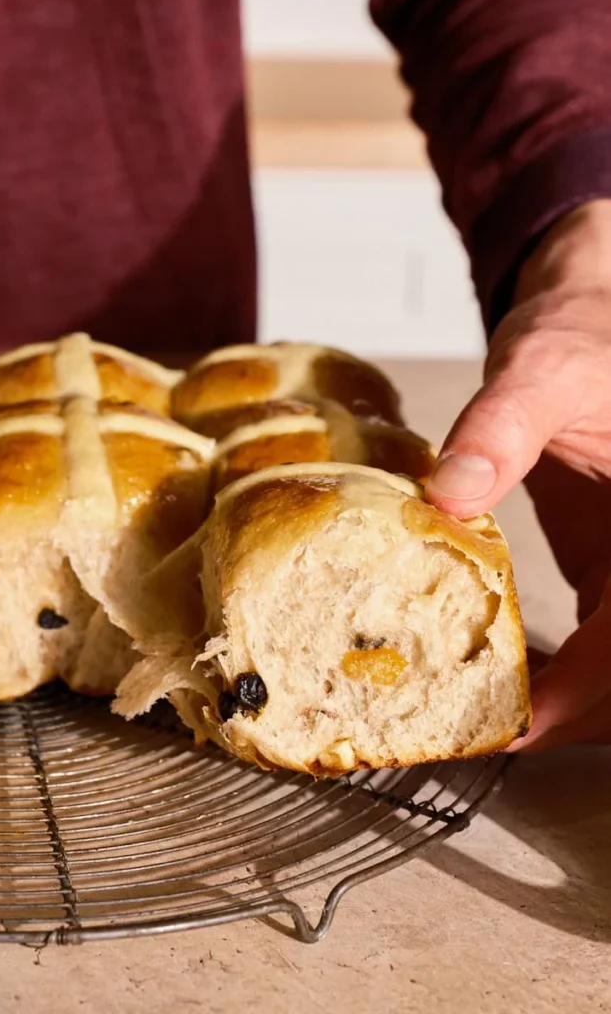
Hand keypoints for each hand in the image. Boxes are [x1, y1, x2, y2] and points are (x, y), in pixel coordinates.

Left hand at [424, 199, 610, 749]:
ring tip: (484, 716)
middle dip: (579, 717)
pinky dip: (562, 674)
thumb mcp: (545, 368)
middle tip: (486, 732)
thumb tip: (449, 493)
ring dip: (570, 704)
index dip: (594, 696)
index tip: (525, 725)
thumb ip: (502, 428)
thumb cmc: (587, 331)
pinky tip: (503, 676)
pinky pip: (602, 642)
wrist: (586, 314)